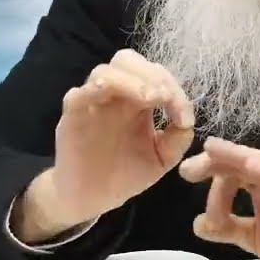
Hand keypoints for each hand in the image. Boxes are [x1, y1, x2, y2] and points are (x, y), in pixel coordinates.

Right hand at [47, 49, 195, 225]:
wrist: (94, 199)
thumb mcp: (162, 157)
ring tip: (150, 98)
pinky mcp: (72, 117)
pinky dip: (95, 90)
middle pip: (127, 60)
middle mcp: (115, 95)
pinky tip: (111, 97)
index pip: (153, 74)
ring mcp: (92, 102)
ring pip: (104, 71)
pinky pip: (78, 94)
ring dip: (129, 80)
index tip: (182, 114)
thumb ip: (178, 136)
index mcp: (137, 99)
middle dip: (149, 73)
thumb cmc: (127, 174)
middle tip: (164, 96)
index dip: (171, 85)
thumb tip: (186, 118)